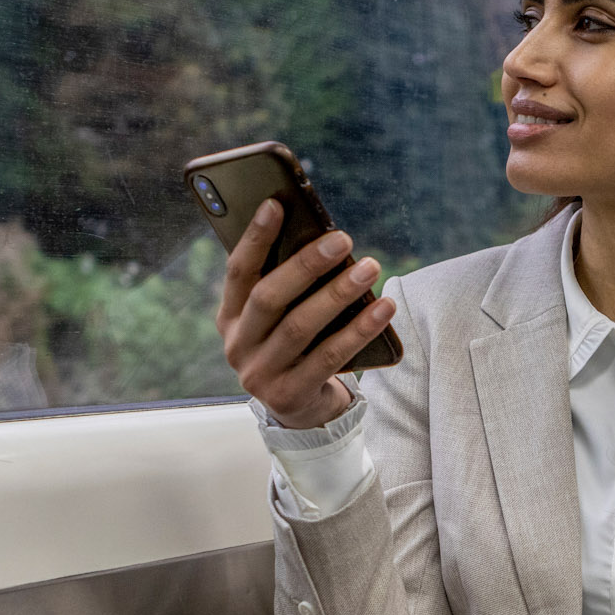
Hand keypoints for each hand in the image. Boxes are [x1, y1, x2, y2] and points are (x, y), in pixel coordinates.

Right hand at [217, 200, 396, 429]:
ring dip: (339, 293)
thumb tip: (321, 238)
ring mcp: (260, 374)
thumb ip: (289, 285)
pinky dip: (360, 329)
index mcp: (230, 317)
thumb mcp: (282, 318)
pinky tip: (384, 308)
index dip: (255, 238)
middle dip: (307, 264)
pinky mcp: (290, 396)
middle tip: (342, 239)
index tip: (276, 204)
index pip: (238, 271)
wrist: (302, 411)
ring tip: (371, 267)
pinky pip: (330, 356)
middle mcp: (238, 346)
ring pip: (301, 326)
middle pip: (269, 297)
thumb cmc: (297, 347)